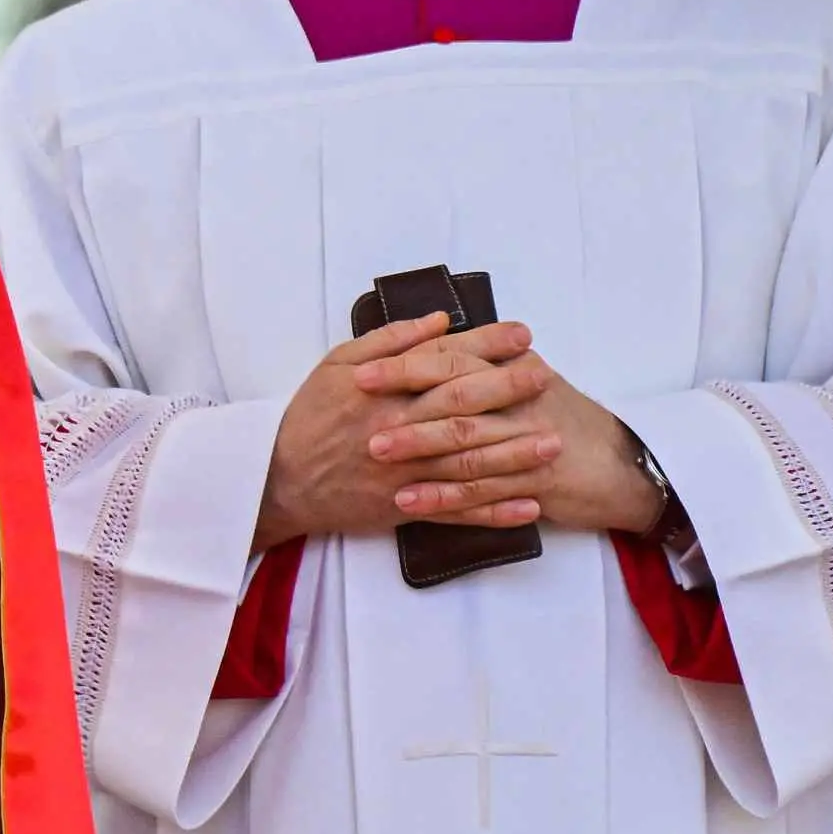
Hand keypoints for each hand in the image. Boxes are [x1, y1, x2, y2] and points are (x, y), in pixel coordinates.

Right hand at [256, 312, 540, 545]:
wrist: (278, 480)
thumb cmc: (308, 418)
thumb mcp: (335, 365)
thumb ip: (388, 342)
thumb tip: (438, 321)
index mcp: (380, 390)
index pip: (442, 360)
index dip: (484, 344)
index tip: (522, 334)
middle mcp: (396, 429)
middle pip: (460, 406)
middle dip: (508, 390)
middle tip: (547, 378)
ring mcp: (403, 472)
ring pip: (466, 462)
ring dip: (514, 454)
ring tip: (553, 442)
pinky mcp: (404, 507)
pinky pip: (456, 512)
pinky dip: (494, 512)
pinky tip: (530, 506)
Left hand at [364, 346, 667, 535]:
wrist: (622, 468)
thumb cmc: (562, 421)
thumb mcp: (528, 381)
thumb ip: (482, 363)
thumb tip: (426, 342)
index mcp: (514, 369)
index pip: (453, 358)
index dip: (405, 365)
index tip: (361, 374)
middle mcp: (523, 401)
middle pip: (457, 399)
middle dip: (405, 409)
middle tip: (360, 416)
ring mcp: (531, 443)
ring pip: (468, 446)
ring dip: (418, 452)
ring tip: (375, 458)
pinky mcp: (538, 484)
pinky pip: (484, 491)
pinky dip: (444, 497)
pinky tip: (409, 501)